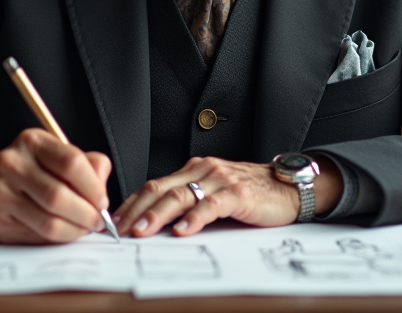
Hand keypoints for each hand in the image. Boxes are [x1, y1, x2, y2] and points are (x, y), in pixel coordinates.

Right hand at [0, 128, 111, 243]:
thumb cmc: (30, 174)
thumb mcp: (56, 158)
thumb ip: (87, 166)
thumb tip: (102, 189)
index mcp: (32, 141)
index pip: (71, 162)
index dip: (93, 187)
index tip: (102, 201)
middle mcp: (12, 162)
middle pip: (60, 195)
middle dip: (87, 214)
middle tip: (97, 221)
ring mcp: (0, 191)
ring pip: (49, 221)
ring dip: (75, 230)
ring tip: (83, 228)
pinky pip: (37, 236)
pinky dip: (58, 239)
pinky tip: (62, 232)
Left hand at [114, 155, 342, 237]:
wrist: (287, 187)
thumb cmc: (249, 193)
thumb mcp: (212, 192)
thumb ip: (188, 201)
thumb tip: (155, 224)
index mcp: (192, 170)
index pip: (153, 185)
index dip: (131, 203)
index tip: (114, 222)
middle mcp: (202, 171)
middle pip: (160, 189)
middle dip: (136, 211)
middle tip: (120, 230)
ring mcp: (219, 181)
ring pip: (180, 196)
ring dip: (157, 215)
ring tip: (142, 232)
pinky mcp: (237, 195)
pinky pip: (211, 205)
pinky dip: (194, 218)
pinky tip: (183, 230)